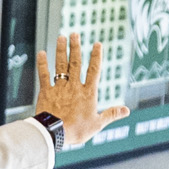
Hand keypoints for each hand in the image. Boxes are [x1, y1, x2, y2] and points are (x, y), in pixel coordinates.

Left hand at [30, 32, 126, 149]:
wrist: (55, 134)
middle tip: (74, 34)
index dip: (96, 56)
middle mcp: (74, 87)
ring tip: (62, 37)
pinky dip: (43, 64)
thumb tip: (127, 110)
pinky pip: (44, 75)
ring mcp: (59, 88)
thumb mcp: (98, 124)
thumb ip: (112, 114)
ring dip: (61, 50)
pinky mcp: (46, 92)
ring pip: (61, 65)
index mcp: (88, 93)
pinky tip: (41, 53)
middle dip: (75, 47)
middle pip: (75, 63)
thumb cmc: (77, 131)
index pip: (94, 70)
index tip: (97, 44)